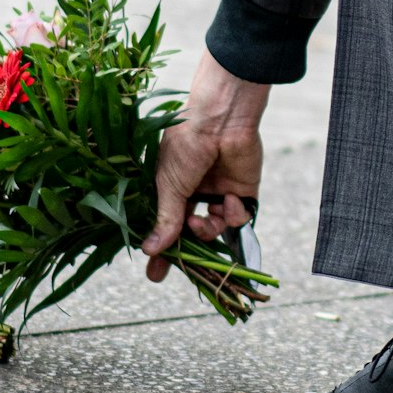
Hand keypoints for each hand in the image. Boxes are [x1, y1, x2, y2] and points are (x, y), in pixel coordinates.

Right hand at [142, 50, 269, 281]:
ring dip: (208, 231)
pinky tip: (228, 199)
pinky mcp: (242, 192)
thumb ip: (166, 220)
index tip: (154, 273)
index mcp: (171, 188)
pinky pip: (238, 218)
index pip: (164, 224)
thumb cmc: (187, 145)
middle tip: (181, 266)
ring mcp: (218, 193)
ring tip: (201, 221)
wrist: (220, 119)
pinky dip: (233, 214)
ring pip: (215, 230)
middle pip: (191, 232)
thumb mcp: (169, 185)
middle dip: (187, 251)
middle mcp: (194, 193)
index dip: (160, 248)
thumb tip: (150, 250)